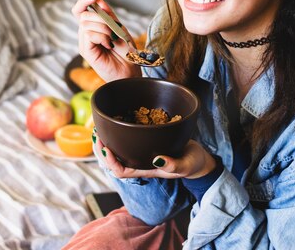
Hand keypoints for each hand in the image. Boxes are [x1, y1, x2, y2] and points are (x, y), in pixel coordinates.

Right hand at [71, 0, 140, 81]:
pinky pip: (89, 34)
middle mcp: (85, 34)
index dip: (84, 1)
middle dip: (101, 17)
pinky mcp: (85, 51)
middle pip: (83, 15)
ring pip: (86, 24)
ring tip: (112, 39)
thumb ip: (107, 13)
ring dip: (104, 28)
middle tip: (114, 29)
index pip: (80, 10)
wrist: (130, 69)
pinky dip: (102, 37)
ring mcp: (84, 43)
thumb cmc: (125, 50)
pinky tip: (109, 45)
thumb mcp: (118, 27)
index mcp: (92, 26)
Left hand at [92, 131, 216, 179]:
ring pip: (117, 151)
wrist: (198, 158)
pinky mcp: (146, 142)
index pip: (120, 170)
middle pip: (113, 162)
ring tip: (98, 129)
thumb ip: (172, 164)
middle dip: (101, 150)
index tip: (104, 147)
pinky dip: (117, 132)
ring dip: (106, 142)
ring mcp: (141, 153)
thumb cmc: (192, 163)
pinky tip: (114, 122)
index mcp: (145, 169)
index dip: (109, 161)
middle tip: (96, 134)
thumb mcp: (185, 165)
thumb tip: (157, 159)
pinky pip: (127, 140)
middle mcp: (139, 162)